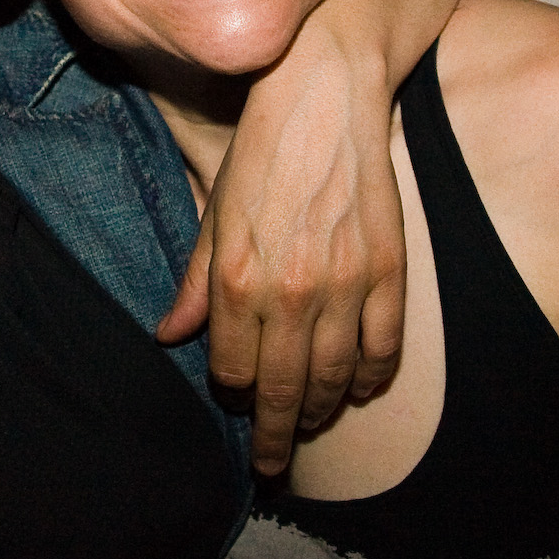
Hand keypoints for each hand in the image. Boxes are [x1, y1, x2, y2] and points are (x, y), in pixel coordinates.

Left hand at [156, 29, 405, 474]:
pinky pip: (384, 347)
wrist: (324, 94)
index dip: (232, 392)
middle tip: (273, 465)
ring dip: (324, 412)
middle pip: (283, 390)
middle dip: (276, 437)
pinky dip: (373, 377)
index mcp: (237, 278)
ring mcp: (344, 283)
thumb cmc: (261, 149)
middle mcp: (289, 290)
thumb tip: (170, 336)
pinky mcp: (388, 268)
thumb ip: (196, 281)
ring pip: (335, 378)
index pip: (232, 369)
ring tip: (314, 425)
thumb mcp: (213, 212)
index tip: (236, 402)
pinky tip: (362, 389)